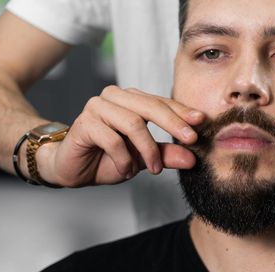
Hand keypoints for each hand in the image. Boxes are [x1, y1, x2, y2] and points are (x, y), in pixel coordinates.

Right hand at [37, 86, 204, 186]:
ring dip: (147, 149)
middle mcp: (115, 98)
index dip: (182, 112)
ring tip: (153, 169)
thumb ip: (166, 155)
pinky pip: (112, 139)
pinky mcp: (84, 123)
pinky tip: (126, 170)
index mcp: (132, 101)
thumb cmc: (108, 158)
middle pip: (150, 106)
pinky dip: (124, 158)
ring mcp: (98, 107)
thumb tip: (193, 158)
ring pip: (133, 122)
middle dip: (173, 123)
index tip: (202, 122)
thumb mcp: (144, 159)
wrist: (73, 169)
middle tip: (190, 141)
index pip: (161, 102)